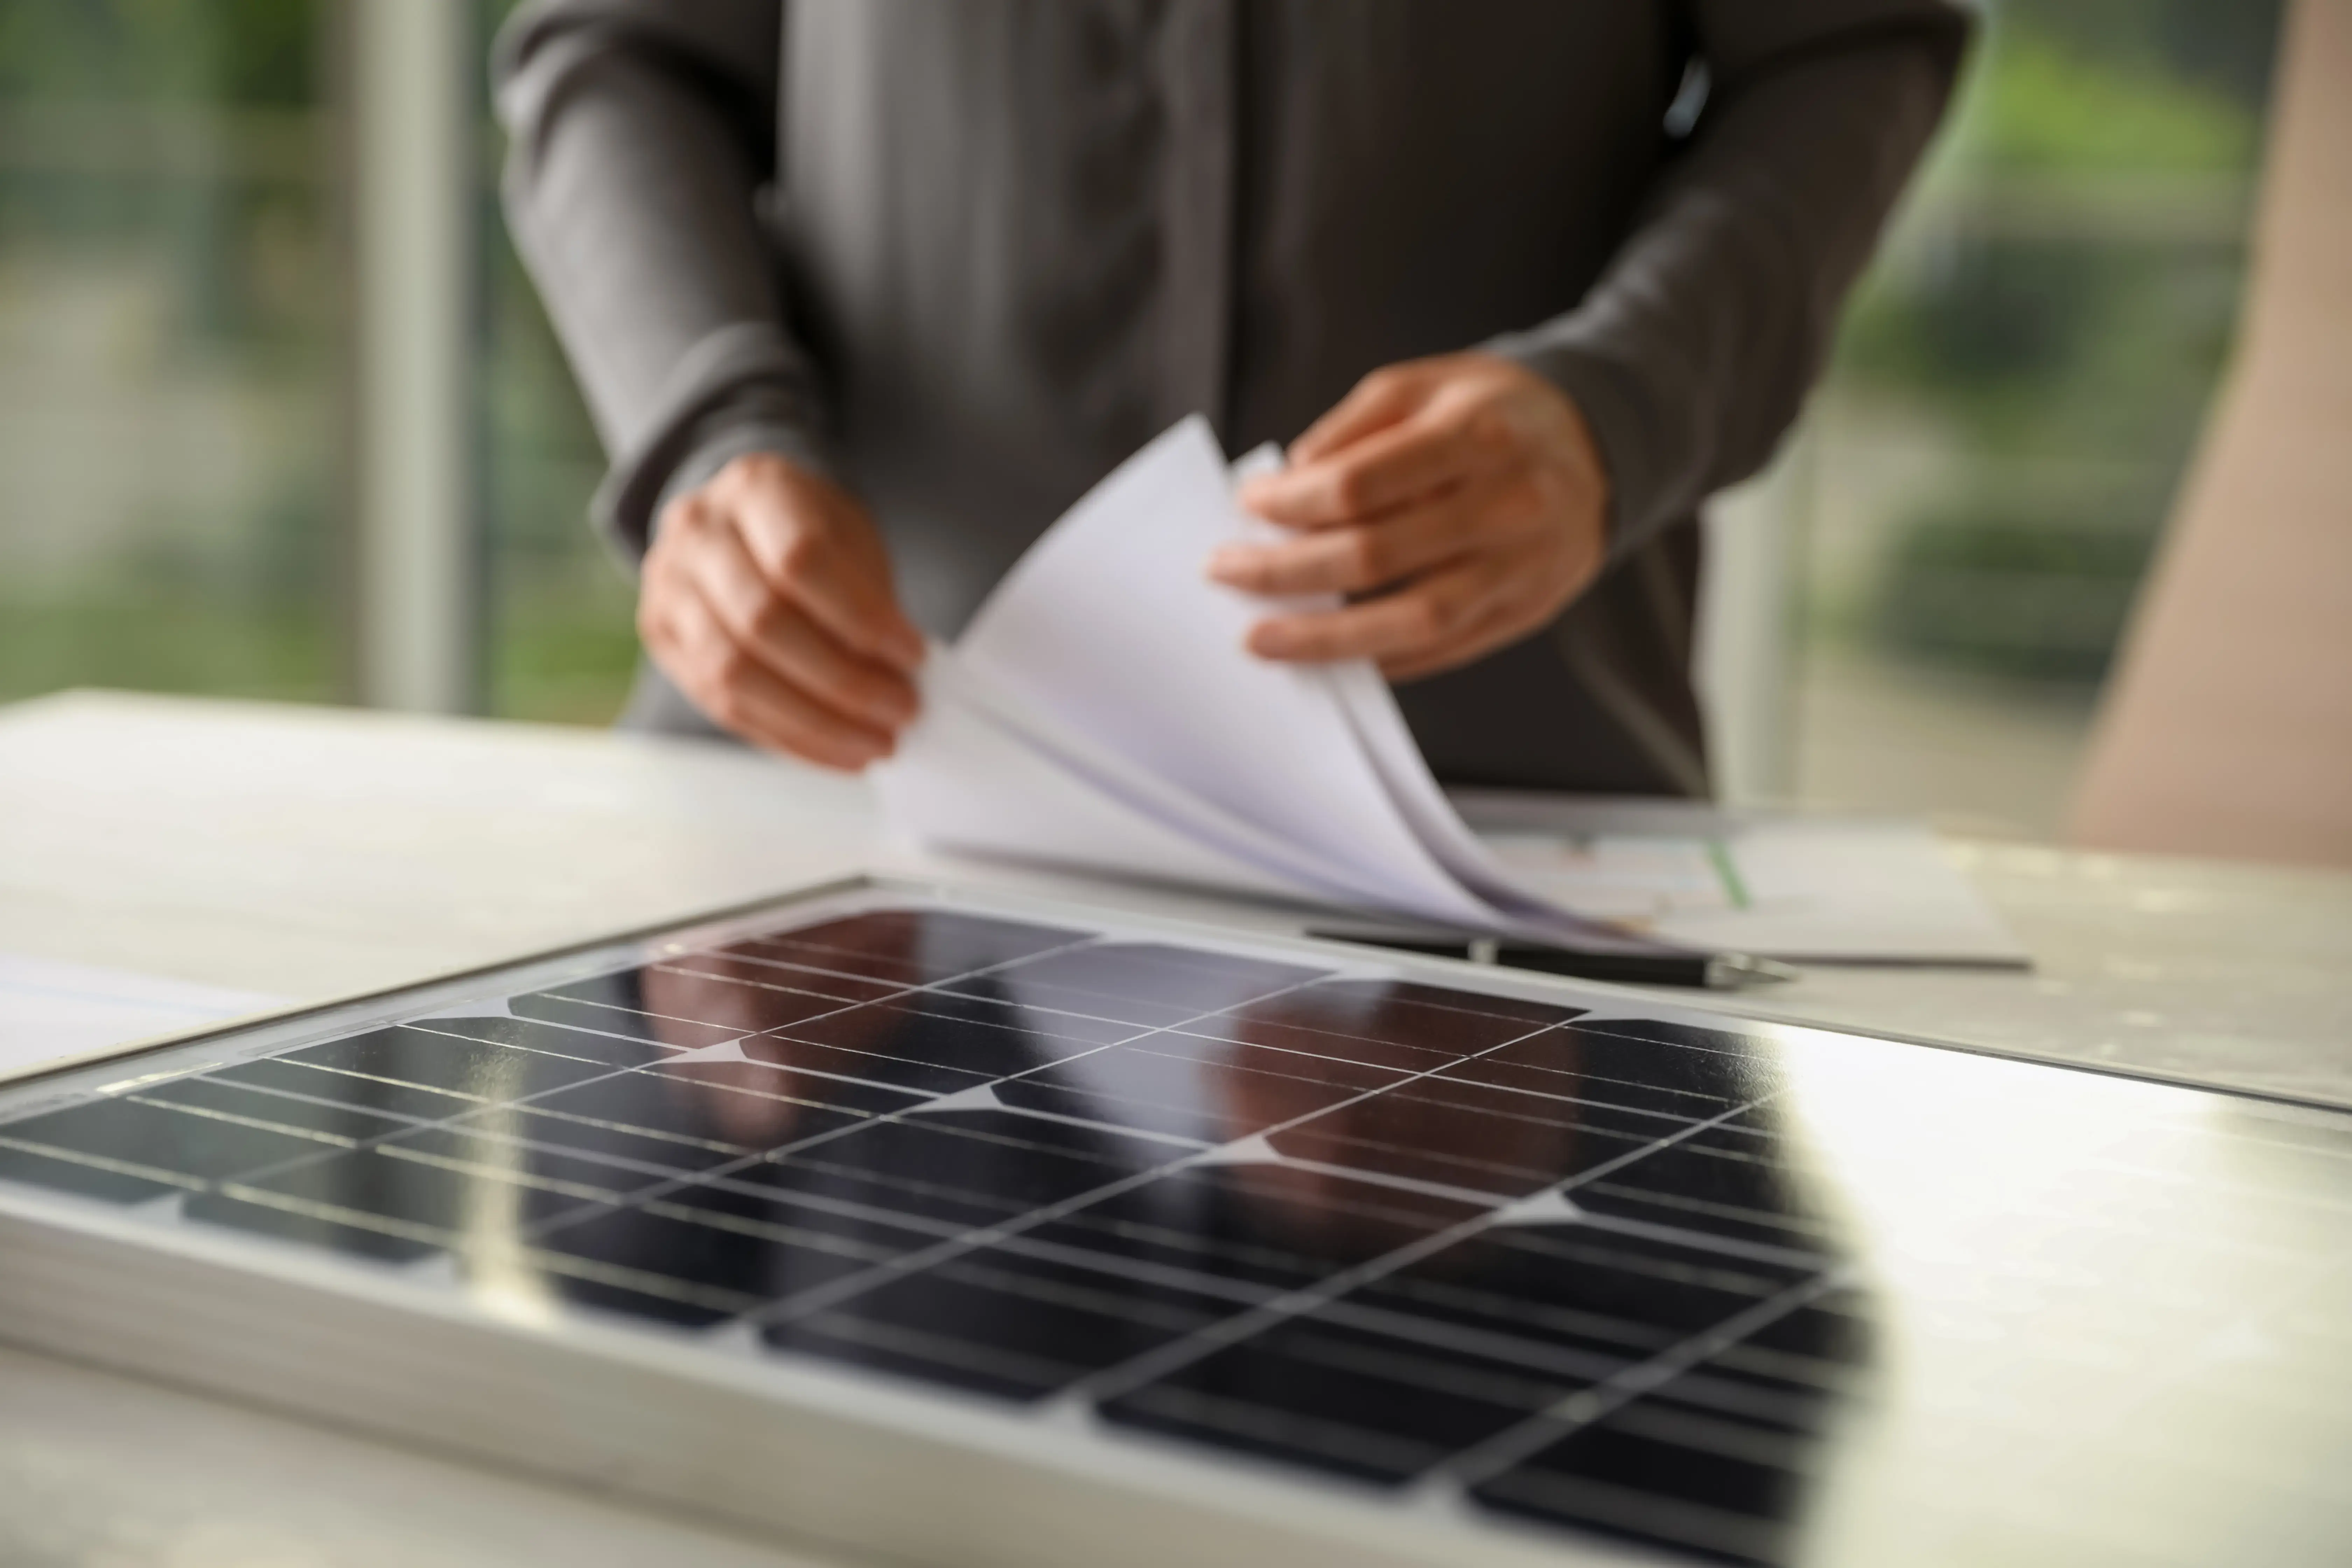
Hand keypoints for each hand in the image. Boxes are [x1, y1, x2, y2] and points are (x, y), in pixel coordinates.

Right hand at [639, 453, 924, 769]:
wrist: (742, 526)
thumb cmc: (810, 531)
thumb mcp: (850, 536)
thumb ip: (869, 597)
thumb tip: (900, 680)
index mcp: (754, 488)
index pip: (800, 559)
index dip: (861, 618)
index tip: (915, 657)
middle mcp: (696, 532)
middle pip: (763, 621)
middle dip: (843, 681)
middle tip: (903, 711)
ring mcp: (668, 587)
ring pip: (734, 673)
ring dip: (815, 722)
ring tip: (877, 744)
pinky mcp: (663, 640)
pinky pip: (723, 706)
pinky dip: (788, 737)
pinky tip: (838, 753)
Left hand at [1212, 353, 1609, 681]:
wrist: (1599, 449)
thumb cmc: (1495, 414)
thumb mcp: (1426, 387)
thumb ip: (1353, 429)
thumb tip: (1290, 483)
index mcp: (1478, 437)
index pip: (1361, 485)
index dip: (1292, 502)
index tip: (1250, 504)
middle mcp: (1507, 506)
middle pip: (1374, 557)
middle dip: (1286, 572)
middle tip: (1225, 572)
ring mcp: (1520, 568)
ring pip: (1409, 621)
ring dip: (1325, 638)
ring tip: (1261, 638)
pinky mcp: (1524, 612)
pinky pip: (1440, 651)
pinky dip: (1377, 657)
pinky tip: (1327, 654)